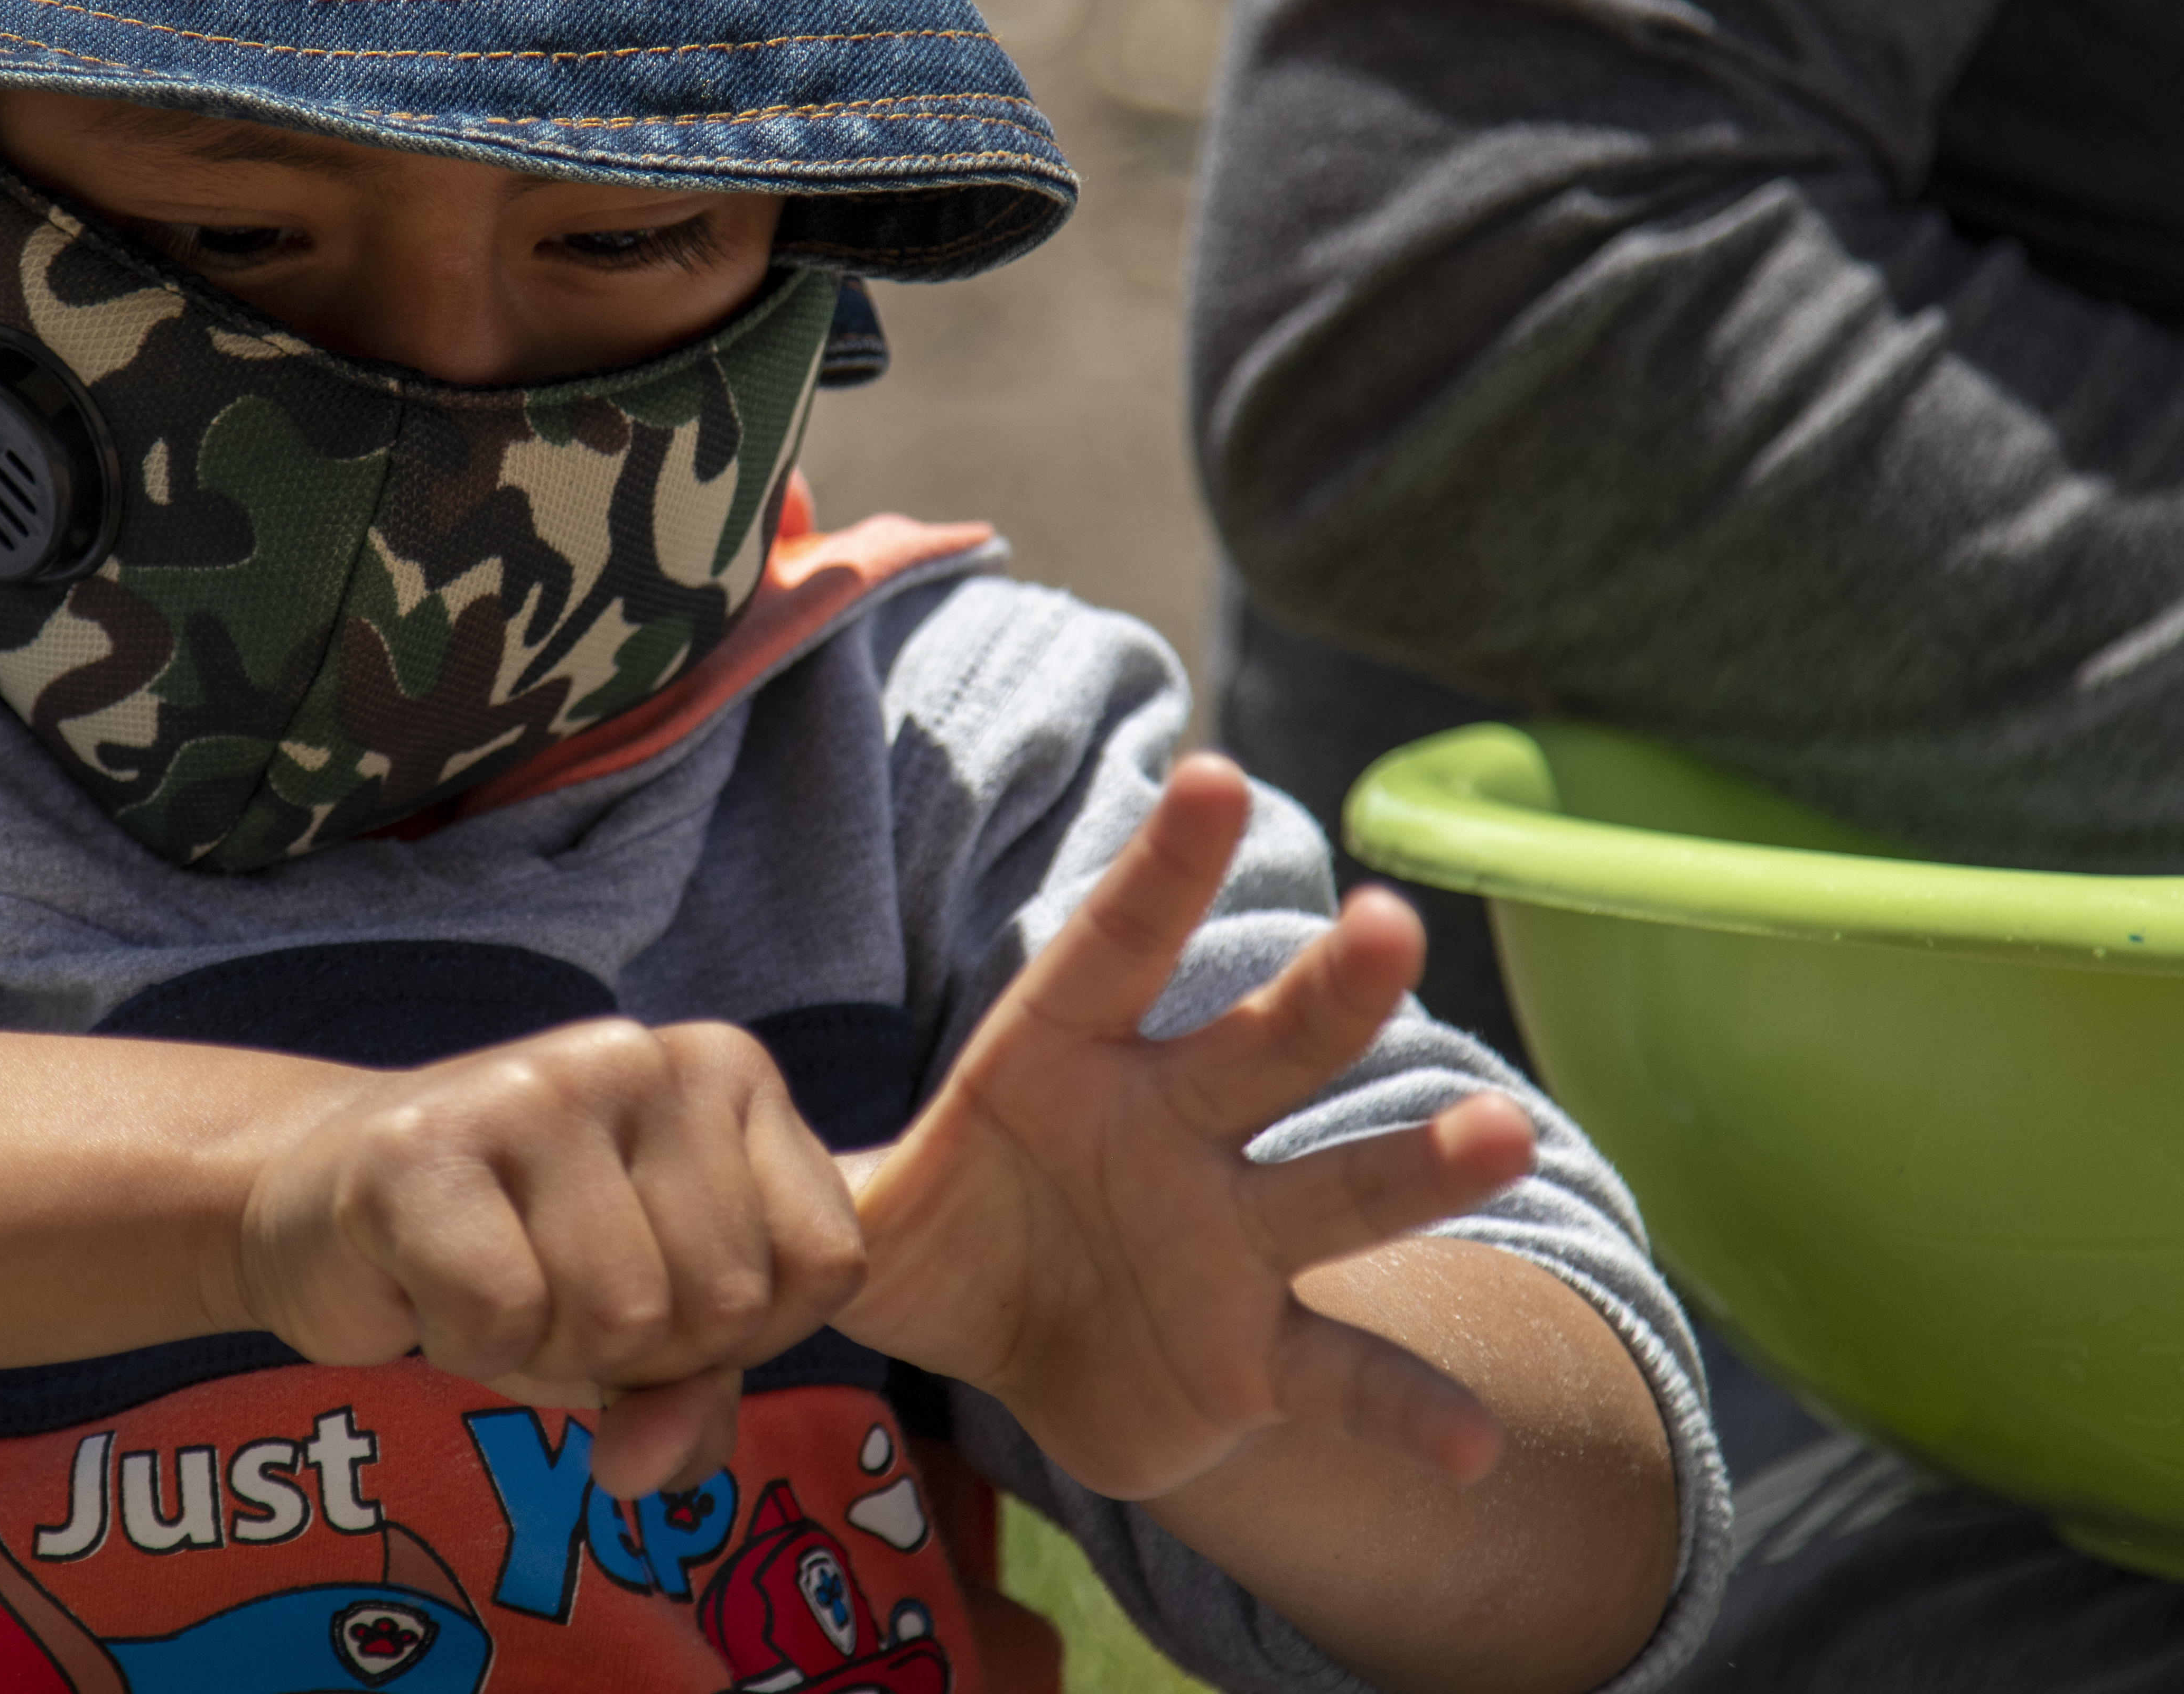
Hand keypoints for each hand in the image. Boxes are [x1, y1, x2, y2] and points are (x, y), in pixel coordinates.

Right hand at [228, 1019, 865, 1496]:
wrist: (321, 1198)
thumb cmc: (515, 1254)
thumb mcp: (648, 1327)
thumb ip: (694, 1400)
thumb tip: (653, 1472)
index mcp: (727, 1070)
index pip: (826, 1265)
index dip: (748, 1336)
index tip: (662, 1296)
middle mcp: (642, 1053)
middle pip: (724, 1305)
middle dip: (640, 1351)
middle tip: (554, 1291)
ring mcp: (531, 1086)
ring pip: (619, 1316)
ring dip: (547, 1349)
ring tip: (494, 1281)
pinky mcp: (420, 1146)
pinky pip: (503, 1317)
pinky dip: (464, 1343)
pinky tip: (430, 1281)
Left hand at [836, 753, 1537, 1500]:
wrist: (1034, 1360)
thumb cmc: (952, 1247)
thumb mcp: (867, 1219)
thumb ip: (810, 1190)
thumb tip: (724, 1170)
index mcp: (1066, 1065)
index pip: (1112, 951)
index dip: (1158, 871)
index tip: (1208, 776)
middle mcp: (1171, 1126)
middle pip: (1255, 1047)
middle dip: (1324, 992)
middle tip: (1387, 924)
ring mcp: (1229, 1236)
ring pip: (1331, 1186)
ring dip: (1416, 1162)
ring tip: (1500, 1133)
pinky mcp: (1262, 1350)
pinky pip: (1345, 1375)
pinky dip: (1409, 1406)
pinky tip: (1476, 1447)